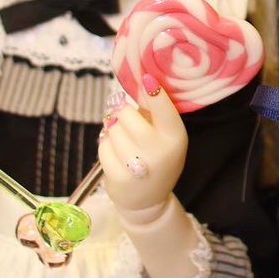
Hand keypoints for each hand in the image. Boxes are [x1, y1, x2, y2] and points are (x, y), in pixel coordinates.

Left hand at [97, 75, 187, 215]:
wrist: (148, 199)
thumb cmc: (157, 157)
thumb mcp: (165, 136)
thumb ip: (155, 111)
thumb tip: (142, 81)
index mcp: (175, 137)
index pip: (165, 110)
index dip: (154, 92)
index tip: (146, 78)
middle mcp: (159, 152)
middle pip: (128, 116)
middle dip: (120, 110)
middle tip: (121, 110)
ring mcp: (138, 167)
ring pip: (112, 130)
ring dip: (112, 129)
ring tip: (121, 136)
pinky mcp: (118, 177)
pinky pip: (103, 147)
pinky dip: (106, 145)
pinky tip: (115, 152)